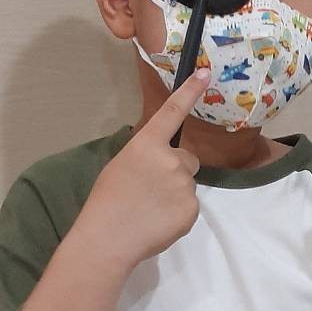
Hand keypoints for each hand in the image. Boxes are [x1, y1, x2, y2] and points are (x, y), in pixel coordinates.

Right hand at [77, 69, 210, 268]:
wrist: (108, 238)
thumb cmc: (106, 201)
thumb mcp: (121, 166)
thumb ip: (146, 157)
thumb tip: (162, 161)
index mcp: (146, 144)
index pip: (172, 112)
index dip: (189, 91)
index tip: (205, 72)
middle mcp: (170, 159)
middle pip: (187, 159)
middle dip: (176, 170)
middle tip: (151, 190)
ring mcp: (183, 184)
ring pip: (187, 184)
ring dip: (175, 193)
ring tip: (150, 209)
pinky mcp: (192, 209)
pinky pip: (189, 206)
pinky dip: (178, 213)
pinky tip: (158, 221)